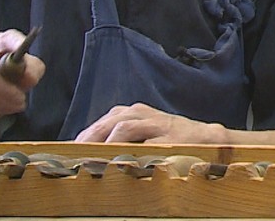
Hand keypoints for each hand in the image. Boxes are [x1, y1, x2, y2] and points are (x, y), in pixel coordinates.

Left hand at [75, 103, 226, 143]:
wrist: (206, 137)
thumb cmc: (170, 137)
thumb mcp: (143, 132)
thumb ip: (119, 138)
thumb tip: (88, 154)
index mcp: (132, 112)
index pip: (100, 123)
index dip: (83, 138)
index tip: (68, 154)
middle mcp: (141, 114)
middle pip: (108, 123)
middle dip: (89, 140)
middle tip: (75, 157)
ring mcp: (156, 123)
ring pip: (124, 127)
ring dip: (106, 143)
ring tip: (92, 158)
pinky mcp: (169, 136)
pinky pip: (146, 142)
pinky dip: (131, 151)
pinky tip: (120, 162)